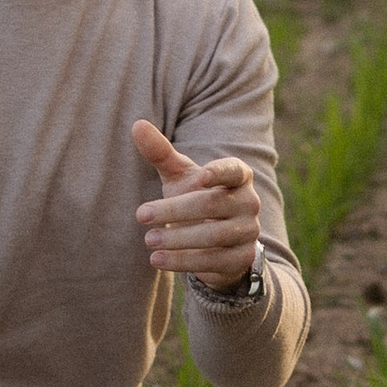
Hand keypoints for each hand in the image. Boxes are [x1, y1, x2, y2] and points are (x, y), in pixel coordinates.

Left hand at [132, 118, 262, 291]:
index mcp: (238, 175)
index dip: (219, 172)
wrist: (217, 242)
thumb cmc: (196, 197)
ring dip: (177, 239)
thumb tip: (137, 124)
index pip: (233, 170)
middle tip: (140, 215)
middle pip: (212, 204)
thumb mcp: (179, 176)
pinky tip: (158, 260)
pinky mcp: (241, 258)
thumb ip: (161, 152)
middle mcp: (249, 202)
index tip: (201, 176)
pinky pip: (213, 261)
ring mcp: (249, 232)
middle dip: (174, 210)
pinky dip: (183, 261)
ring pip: (213, 236)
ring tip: (148, 240)